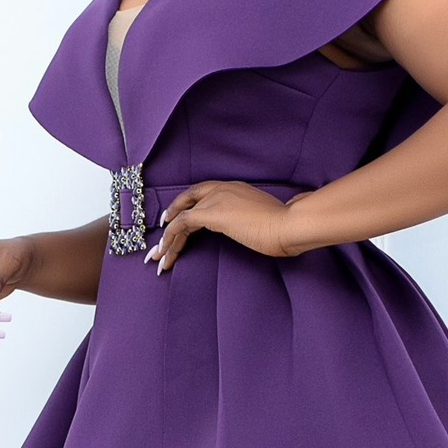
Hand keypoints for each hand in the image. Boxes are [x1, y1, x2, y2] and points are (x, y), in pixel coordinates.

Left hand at [148, 181, 299, 272]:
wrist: (289, 225)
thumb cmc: (287, 227)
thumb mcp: (271, 219)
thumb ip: (265, 217)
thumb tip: (273, 220)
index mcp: (236, 189)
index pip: (205, 194)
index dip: (189, 206)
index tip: (179, 220)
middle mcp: (223, 189)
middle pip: (188, 200)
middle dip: (172, 218)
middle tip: (161, 239)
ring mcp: (216, 199)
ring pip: (181, 217)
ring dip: (168, 239)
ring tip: (158, 258)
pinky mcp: (210, 214)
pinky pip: (181, 225)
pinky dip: (170, 239)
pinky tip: (165, 253)